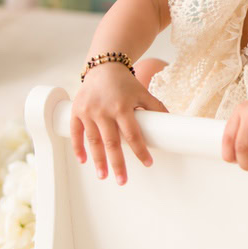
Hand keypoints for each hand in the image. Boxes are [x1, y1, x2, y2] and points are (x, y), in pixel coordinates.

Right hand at [70, 63, 162, 184]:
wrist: (103, 66)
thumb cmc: (125, 83)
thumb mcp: (142, 92)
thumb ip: (155, 107)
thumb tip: (172, 122)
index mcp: (122, 107)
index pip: (133, 134)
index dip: (140, 150)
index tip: (148, 163)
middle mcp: (104, 110)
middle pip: (112, 143)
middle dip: (117, 164)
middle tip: (122, 181)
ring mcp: (89, 111)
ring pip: (94, 141)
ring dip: (98, 160)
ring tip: (103, 176)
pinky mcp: (76, 111)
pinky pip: (76, 132)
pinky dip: (78, 147)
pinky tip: (83, 161)